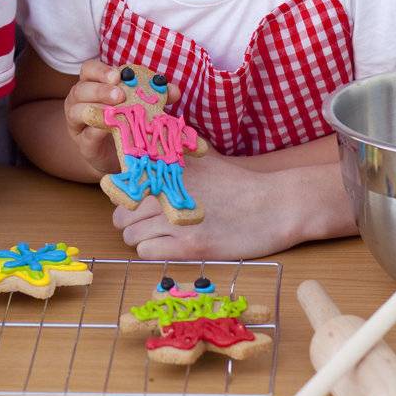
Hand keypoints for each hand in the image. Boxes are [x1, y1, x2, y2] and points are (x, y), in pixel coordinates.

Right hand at [63, 60, 182, 176]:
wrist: (120, 156)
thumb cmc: (126, 123)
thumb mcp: (139, 106)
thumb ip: (154, 96)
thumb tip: (172, 90)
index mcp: (93, 85)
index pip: (89, 70)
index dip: (101, 70)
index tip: (118, 75)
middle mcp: (79, 102)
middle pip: (81, 89)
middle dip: (101, 90)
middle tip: (120, 95)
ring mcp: (78, 125)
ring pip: (76, 111)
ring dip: (96, 109)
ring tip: (114, 111)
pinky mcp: (83, 146)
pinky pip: (86, 136)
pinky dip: (97, 132)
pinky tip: (109, 129)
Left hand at [112, 151, 278, 260]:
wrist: (274, 205)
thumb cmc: (239, 183)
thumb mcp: (203, 158)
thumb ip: (174, 154)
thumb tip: (152, 142)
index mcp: (167, 171)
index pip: (123, 187)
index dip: (127, 199)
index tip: (137, 205)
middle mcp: (166, 193)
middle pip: (121, 215)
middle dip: (131, 223)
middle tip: (150, 225)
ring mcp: (176, 221)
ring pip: (130, 236)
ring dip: (142, 239)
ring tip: (162, 238)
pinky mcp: (189, 246)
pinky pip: (147, 253)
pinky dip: (152, 252)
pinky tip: (171, 247)